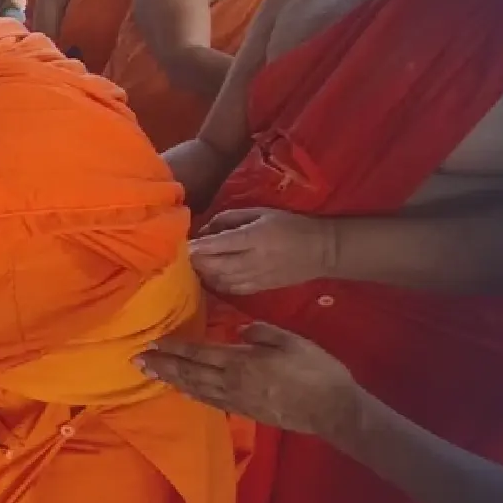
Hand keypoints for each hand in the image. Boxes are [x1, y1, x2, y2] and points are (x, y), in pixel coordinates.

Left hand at [138, 322, 367, 440]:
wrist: (332, 410)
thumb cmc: (315, 370)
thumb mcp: (290, 340)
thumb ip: (261, 333)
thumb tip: (238, 329)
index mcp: (241, 361)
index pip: (198, 353)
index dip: (173, 347)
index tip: (151, 342)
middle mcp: (232, 382)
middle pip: (189, 372)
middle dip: (162, 365)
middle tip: (136, 361)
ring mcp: (237, 400)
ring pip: (196, 388)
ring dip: (171, 380)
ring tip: (150, 374)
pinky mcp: (245, 411)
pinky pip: (211, 401)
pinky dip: (192, 394)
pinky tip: (182, 391)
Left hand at [190, 207, 336, 294]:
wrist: (321, 250)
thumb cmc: (290, 225)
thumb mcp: (260, 212)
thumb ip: (230, 218)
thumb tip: (205, 229)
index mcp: (254, 238)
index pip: (218, 244)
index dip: (196, 246)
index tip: (180, 244)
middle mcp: (252, 260)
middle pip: (214, 265)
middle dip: (195, 261)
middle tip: (182, 254)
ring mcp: (255, 278)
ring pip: (219, 280)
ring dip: (203, 273)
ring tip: (193, 264)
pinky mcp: (259, 289)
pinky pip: (230, 289)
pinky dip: (215, 283)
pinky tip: (210, 276)